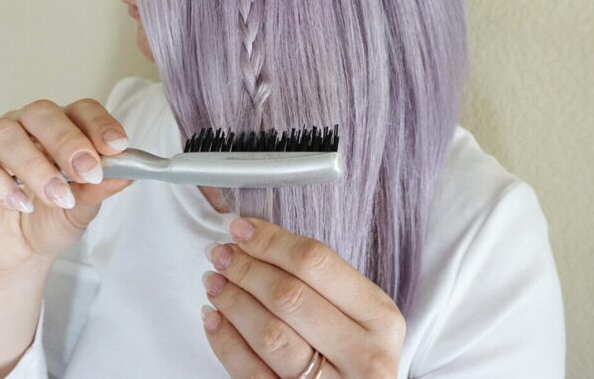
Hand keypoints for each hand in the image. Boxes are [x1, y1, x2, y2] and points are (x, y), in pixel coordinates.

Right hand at [0, 98, 134, 274]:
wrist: (19, 251)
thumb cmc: (52, 218)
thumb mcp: (83, 207)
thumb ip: (100, 188)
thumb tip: (127, 174)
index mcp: (61, 127)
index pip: (81, 110)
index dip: (99, 124)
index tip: (117, 146)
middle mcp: (26, 126)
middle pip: (42, 114)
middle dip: (67, 142)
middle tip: (87, 170)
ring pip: (6, 135)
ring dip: (35, 166)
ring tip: (56, 196)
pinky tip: (18, 202)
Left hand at [200, 217, 405, 377]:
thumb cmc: (356, 355)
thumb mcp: (359, 316)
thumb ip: (319, 282)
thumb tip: (252, 239)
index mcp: (380, 317)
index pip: (318, 263)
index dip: (272, 241)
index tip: (240, 228)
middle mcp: (364, 355)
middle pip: (291, 297)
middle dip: (247, 268)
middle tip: (220, 254)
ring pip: (270, 335)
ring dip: (233, 302)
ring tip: (215, 282)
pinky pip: (252, 373)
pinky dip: (226, 342)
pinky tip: (213, 319)